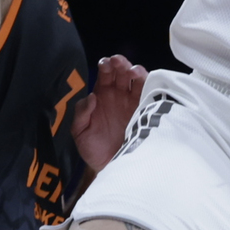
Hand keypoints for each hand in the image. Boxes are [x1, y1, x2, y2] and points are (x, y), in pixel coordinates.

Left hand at [69, 55, 149, 174]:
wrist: (111, 166)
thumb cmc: (94, 149)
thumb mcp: (80, 132)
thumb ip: (81, 113)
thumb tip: (92, 97)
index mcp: (102, 95)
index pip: (105, 74)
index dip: (106, 66)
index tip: (105, 64)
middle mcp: (119, 95)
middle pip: (121, 72)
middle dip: (119, 64)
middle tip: (117, 62)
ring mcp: (133, 102)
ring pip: (136, 79)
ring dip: (134, 71)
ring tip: (131, 71)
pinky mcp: (146, 111)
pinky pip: (149, 93)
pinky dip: (148, 83)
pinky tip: (143, 81)